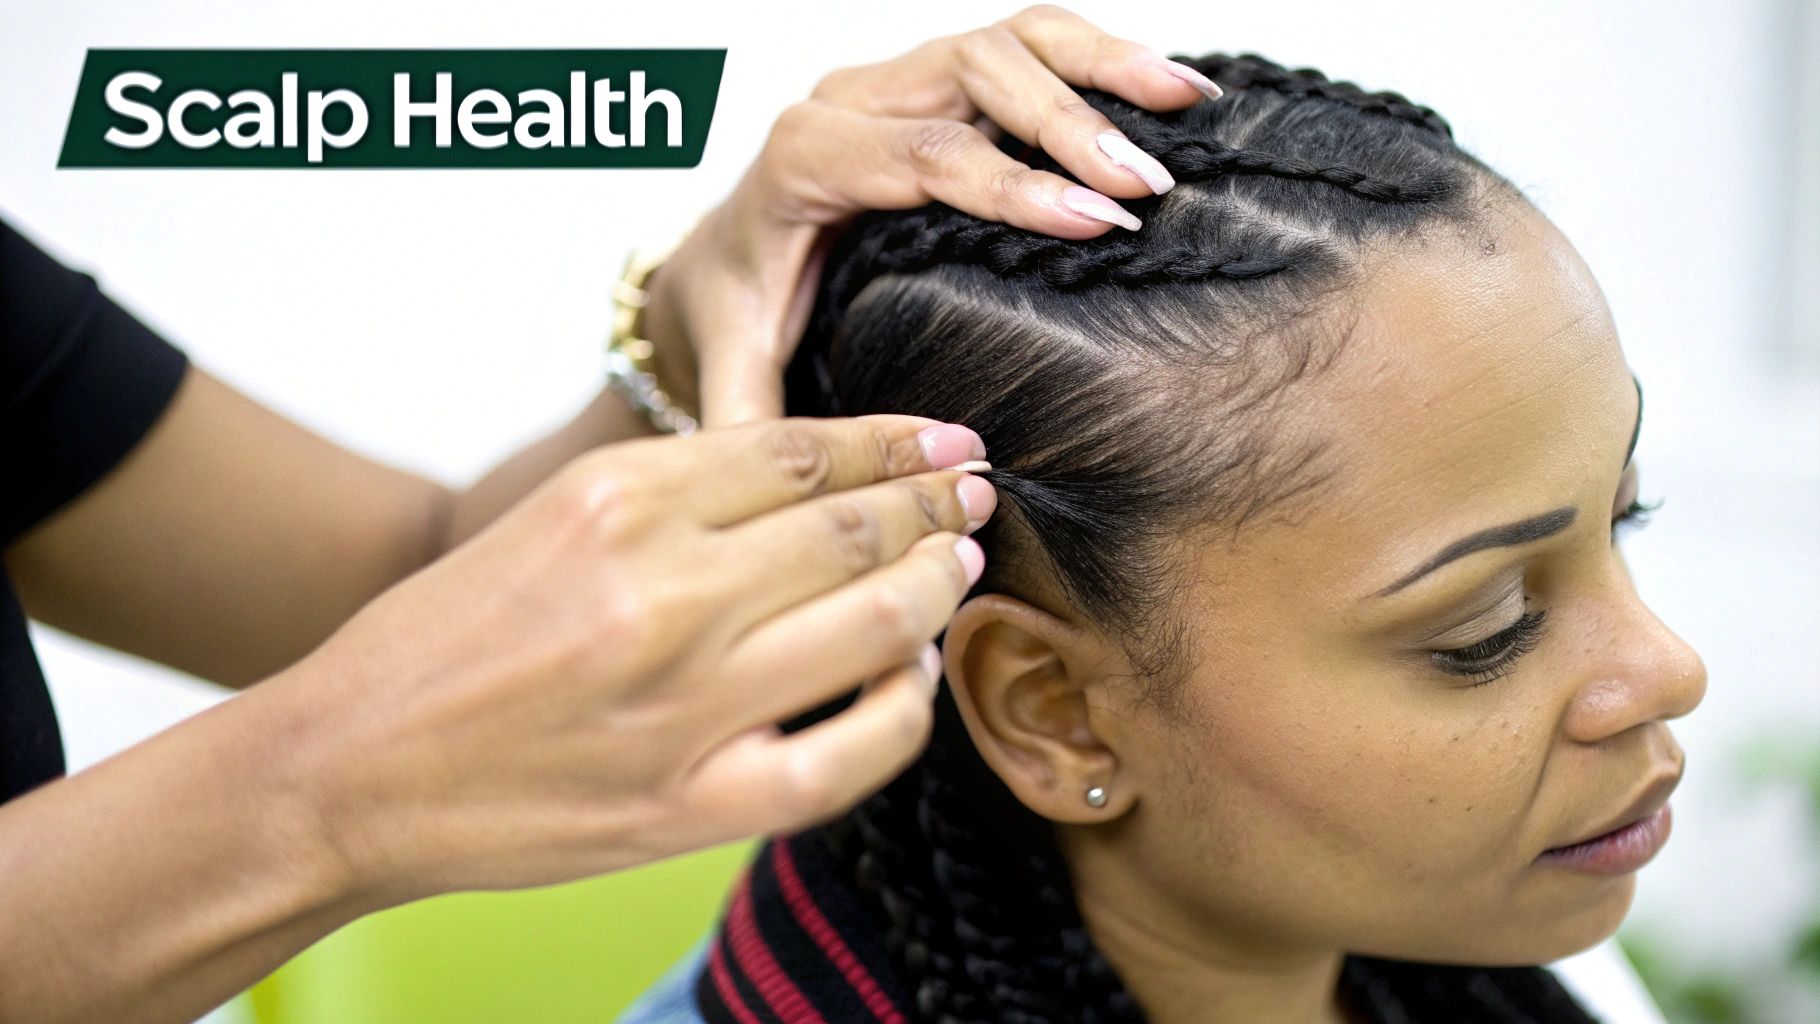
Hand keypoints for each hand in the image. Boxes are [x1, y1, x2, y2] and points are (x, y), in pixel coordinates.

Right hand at [277, 415, 995, 900]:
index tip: (945, 439)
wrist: (349, 767)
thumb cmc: (445, 640)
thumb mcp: (552, 517)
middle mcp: (663, 590)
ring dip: (937, 589)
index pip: (804, 451)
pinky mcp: (690, 803)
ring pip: (874, 624)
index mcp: (620, 500)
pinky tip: (913, 679)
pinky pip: (851, 755)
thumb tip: (821, 476)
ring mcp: (685, 703)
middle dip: (936, 505)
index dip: (896, 441)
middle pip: (854, 528)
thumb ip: (681, 491)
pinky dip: (904, 711)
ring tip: (961, 568)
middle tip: (975, 494)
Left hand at [641, 3, 1222, 427]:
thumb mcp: (732, 362)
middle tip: (1147, 184)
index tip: (1096, 220)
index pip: (924, 157)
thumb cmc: (737, 303)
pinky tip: (1169, 87)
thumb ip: (747, 416)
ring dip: (1102, 69)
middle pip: (974, 75)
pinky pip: (1027, 45)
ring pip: (1009, 41)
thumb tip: (784, 482)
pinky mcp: (940, 81)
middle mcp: (852, 102)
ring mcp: (900, 83)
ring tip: (1182, 105)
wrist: (716, 253)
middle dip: (1068, 125)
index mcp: (804, 159)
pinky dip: (1100, 56)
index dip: (1014, 185)